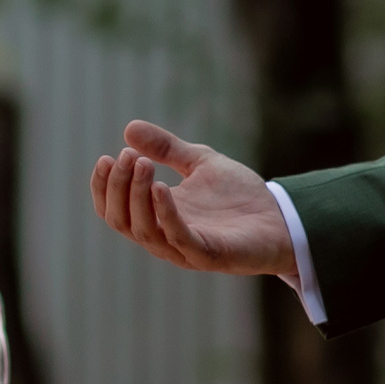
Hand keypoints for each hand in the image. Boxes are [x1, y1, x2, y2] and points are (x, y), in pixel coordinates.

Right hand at [89, 120, 293, 276]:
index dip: (103, 187)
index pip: (113, 209)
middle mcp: (163, 235)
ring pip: (143, 232)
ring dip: (136, 197)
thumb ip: (166, 149)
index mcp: (156, 216)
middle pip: (121, 220)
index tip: (106, 158)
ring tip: (142, 164)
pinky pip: (178, 238)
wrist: (281, 217)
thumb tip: (129, 129)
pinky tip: (161, 187)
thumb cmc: (239, 195)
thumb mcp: (198, 162)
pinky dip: (165, 214)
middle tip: (127, 156)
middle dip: (118, 187)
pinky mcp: (208, 254)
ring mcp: (184, 248)